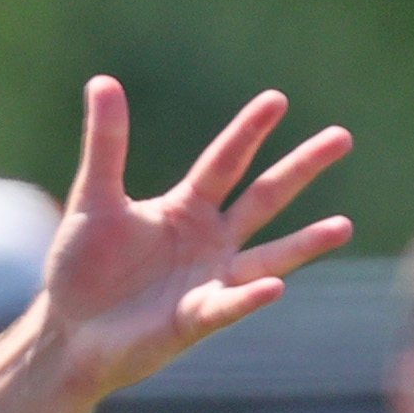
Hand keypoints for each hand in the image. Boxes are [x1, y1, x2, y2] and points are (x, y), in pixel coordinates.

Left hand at [38, 79, 353, 402]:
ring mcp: (209, 281)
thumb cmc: (81, 267)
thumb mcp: (92, 198)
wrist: (69, 331)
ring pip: (268, 258)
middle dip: (301, 169)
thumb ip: (106, 144)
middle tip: (341, 138)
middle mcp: (209, 242)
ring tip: (343, 226)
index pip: (226, 162)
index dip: (250, 132)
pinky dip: (250, 298)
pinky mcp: (195, 320)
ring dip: (305, 243)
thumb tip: (102, 81)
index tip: (278, 100)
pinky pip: (229, 306)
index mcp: (186, 208)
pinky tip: (275, 287)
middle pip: (264, 198)